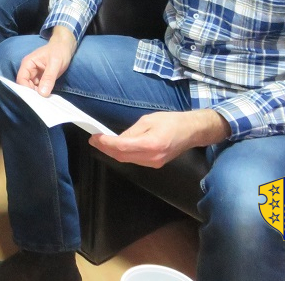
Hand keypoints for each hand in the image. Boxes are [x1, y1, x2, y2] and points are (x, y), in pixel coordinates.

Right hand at [15, 26, 76, 95]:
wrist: (65, 47)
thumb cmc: (59, 51)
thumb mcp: (55, 64)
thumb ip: (48, 78)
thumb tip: (42, 93)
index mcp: (28, 64)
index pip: (21, 79)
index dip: (26, 89)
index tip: (35, 98)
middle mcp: (29, 70)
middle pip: (25, 85)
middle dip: (32, 93)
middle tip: (42, 102)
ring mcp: (35, 75)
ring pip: (32, 88)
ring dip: (37, 94)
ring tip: (46, 101)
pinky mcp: (41, 78)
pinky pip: (39, 88)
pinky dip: (42, 92)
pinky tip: (48, 97)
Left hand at [88, 109, 229, 167]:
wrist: (191, 132)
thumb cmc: (171, 122)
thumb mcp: (148, 120)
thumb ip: (131, 132)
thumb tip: (116, 139)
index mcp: (151, 144)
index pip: (121, 146)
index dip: (105, 143)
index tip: (94, 137)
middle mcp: (152, 157)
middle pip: (122, 156)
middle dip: (105, 149)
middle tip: (94, 140)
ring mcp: (154, 163)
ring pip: (127, 160)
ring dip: (112, 152)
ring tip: (101, 142)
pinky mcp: (155, 164)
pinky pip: (134, 160)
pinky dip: (122, 154)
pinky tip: (116, 147)